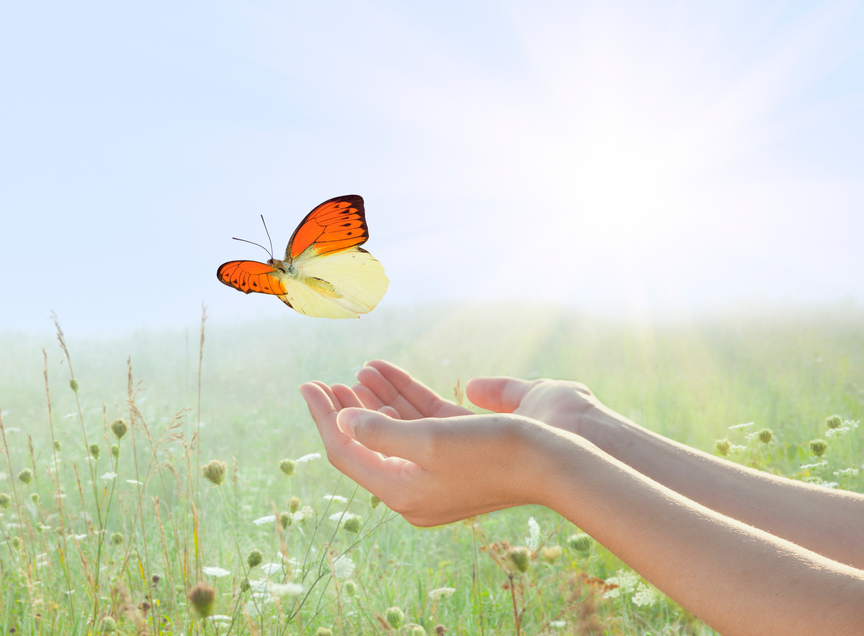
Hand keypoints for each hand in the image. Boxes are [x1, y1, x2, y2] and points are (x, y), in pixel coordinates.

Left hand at [299, 361, 602, 525]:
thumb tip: (342, 422)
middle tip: (322, 383)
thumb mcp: (429, 440)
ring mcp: (436, 473)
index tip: (307, 385)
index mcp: (401, 491)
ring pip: (392, 431)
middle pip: (365, 445)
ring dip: (373, 400)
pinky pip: (419, 425)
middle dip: (344, 410)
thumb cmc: (493, 451)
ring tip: (355, 372)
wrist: (556, 462)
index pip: (346, 452)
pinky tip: (385, 374)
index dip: (324, 417)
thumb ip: (379, 431)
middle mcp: (414, 488)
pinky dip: (402, 399)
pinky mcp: (457, 453)